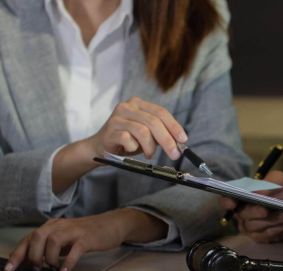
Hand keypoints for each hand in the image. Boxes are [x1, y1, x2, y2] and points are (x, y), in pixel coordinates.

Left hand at [4, 208, 166, 270]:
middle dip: (32, 255)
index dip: (17, 254)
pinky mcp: (87, 237)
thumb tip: (26, 259)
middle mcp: (60, 226)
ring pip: (53, 241)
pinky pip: (75, 249)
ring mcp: (74, 231)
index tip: (8, 269)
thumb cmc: (86, 234)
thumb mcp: (63, 239)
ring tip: (52, 268)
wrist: (112, 224)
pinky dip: (68, 261)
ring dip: (49, 258)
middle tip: (36, 268)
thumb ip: (46, 246)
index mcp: (51, 227)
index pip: (29, 239)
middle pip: (37, 237)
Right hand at [51, 97, 186, 192]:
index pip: (161, 112)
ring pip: (143, 131)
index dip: (174, 126)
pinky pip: (129, 140)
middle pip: (154, 122)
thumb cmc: (126, 140)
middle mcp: (127, 107)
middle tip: (174, 154)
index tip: (183, 139)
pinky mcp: (110, 130)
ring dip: (150, 147)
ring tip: (149, 154)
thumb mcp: (146, 135)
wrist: (99, 148)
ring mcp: (117, 117)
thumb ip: (160, 134)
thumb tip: (179, 141)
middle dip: (167, 140)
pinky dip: (134, 148)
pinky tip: (131, 150)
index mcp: (138, 104)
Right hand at [219, 171, 282, 242]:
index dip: (227, 202)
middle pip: (242, 215)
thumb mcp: (281, 179)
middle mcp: (244, 212)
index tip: (233, 203)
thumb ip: (269, 183)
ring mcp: (252, 226)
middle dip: (254, 212)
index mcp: (243, 196)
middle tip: (265, 210)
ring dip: (272, 220)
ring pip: (256, 226)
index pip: (227, 199)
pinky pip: (268, 234)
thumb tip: (258, 192)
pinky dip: (280, 228)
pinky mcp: (263, 236)